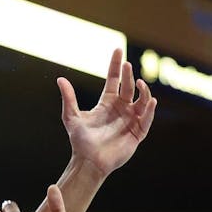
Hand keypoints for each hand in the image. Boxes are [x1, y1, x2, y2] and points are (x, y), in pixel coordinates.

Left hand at [58, 48, 156, 176]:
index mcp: (107, 103)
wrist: (88, 161)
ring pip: (142, 100)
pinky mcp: (138, 132)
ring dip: (143, 91)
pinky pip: (147, 119)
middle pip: (128, 87)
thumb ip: (68, 98)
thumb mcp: (71, 117)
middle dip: (128, 75)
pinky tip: (150, 101)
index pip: (114, 80)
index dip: (116, 65)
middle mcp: (121, 109)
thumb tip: (60, 79)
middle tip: (127, 65)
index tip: (118, 49)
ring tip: (138, 83)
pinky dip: (150, 110)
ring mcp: (131, 119)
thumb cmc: (80, 141)